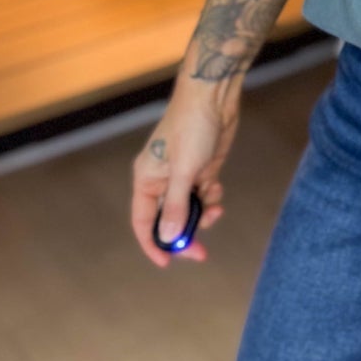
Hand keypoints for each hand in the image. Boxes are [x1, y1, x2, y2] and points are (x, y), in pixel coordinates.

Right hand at [129, 71, 238, 268]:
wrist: (214, 97)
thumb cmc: (193, 127)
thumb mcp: (184, 171)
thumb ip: (175, 206)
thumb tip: (168, 237)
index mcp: (146, 180)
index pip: (143, 221)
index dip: (152, 244)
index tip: (167, 263)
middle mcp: (161, 180)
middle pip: (168, 220)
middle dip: (184, 234)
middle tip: (201, 252)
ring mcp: (183, 175)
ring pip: (189, 209)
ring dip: (202, 215)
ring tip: (215, 208)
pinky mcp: (202, 169)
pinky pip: (204, 195)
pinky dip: (212, 198)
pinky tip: (217, 186)